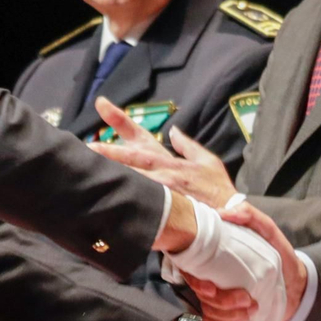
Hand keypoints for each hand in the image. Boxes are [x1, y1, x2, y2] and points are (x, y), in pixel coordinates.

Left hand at [89, 97, 236, 208]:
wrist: (232, 215)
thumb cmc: (218, 189)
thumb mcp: (207, 161)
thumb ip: (187, 146)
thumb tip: (174, 131)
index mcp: (170, 161)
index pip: (141, 137)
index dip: (120, 120)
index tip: (101, 105)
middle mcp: (165, 172)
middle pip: (133, 158)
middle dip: (110, 151)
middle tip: (88, 145)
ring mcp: (166, 190)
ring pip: (136, 180)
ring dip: (116, 174)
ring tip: (93, 171)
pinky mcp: (169, 208)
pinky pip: (146, 203)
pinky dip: (131, 199)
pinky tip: (114, 199)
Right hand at [161, 200, 292, 320]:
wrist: (297, 284)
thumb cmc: (280, 255)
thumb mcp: (268, 231)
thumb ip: (249, 216)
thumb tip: (223, 213)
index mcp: (214, 258)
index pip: (190, 270)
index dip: (196, 282)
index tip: (213, 288)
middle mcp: (212, 276)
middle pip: (200, 294)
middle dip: (222, 302)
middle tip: (247, 299)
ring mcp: (218, 296)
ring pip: (207, 311)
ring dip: (228, 316)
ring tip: (252, 309)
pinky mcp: (227, 313)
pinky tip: (243, 320)